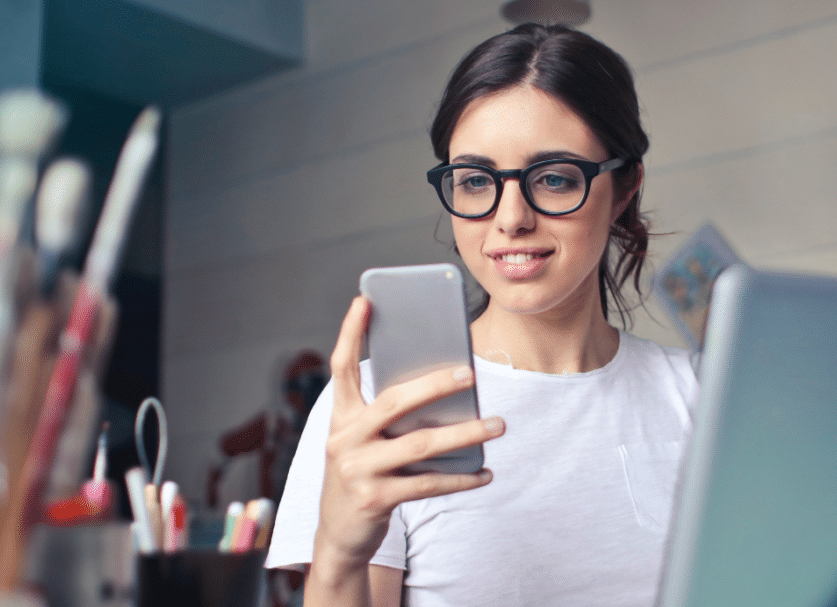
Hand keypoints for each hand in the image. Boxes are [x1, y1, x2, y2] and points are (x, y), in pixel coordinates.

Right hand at [314, 297, 504, 570]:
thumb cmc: (362, 475)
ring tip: (497, 424)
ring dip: (464, 433)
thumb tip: (447, 390)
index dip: (350, 333)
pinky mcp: (375, 499)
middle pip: (394, 402)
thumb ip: (390, 417)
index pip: (341, 367)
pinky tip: (485, 472)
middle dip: (434, 385)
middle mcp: (344, 439)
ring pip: (420, 444)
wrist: (339, 536)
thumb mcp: (364, 442)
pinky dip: (461, 479)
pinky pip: (428, 484)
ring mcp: (357, 470)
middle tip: (470, 373)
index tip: (364, 300)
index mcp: (341, 417)